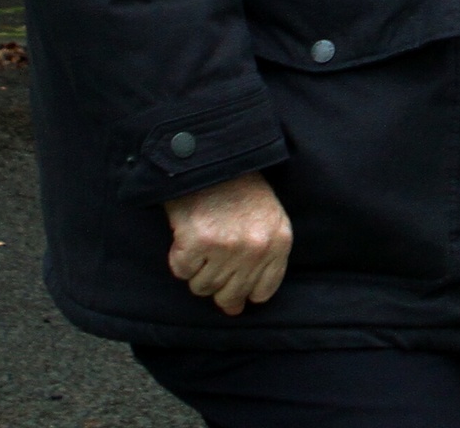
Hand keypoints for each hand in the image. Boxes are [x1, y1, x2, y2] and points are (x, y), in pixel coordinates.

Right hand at [165, 171, 290, 314]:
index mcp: (279, 241)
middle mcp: (256, 248)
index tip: (234, 291)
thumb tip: (239, 305)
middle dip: (218, 287)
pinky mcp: (198, 242)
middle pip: (231, 295)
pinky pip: (182, 271)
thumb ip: (263, 258)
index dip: (245, 293)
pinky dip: (180, 258)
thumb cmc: (240, 187)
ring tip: (201, 243)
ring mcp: (227, 246)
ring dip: (197, 270)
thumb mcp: (269, 217)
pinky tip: (186, 237)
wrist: (212, 155)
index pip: (262, 291)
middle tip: (210, 266)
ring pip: (203, 287)